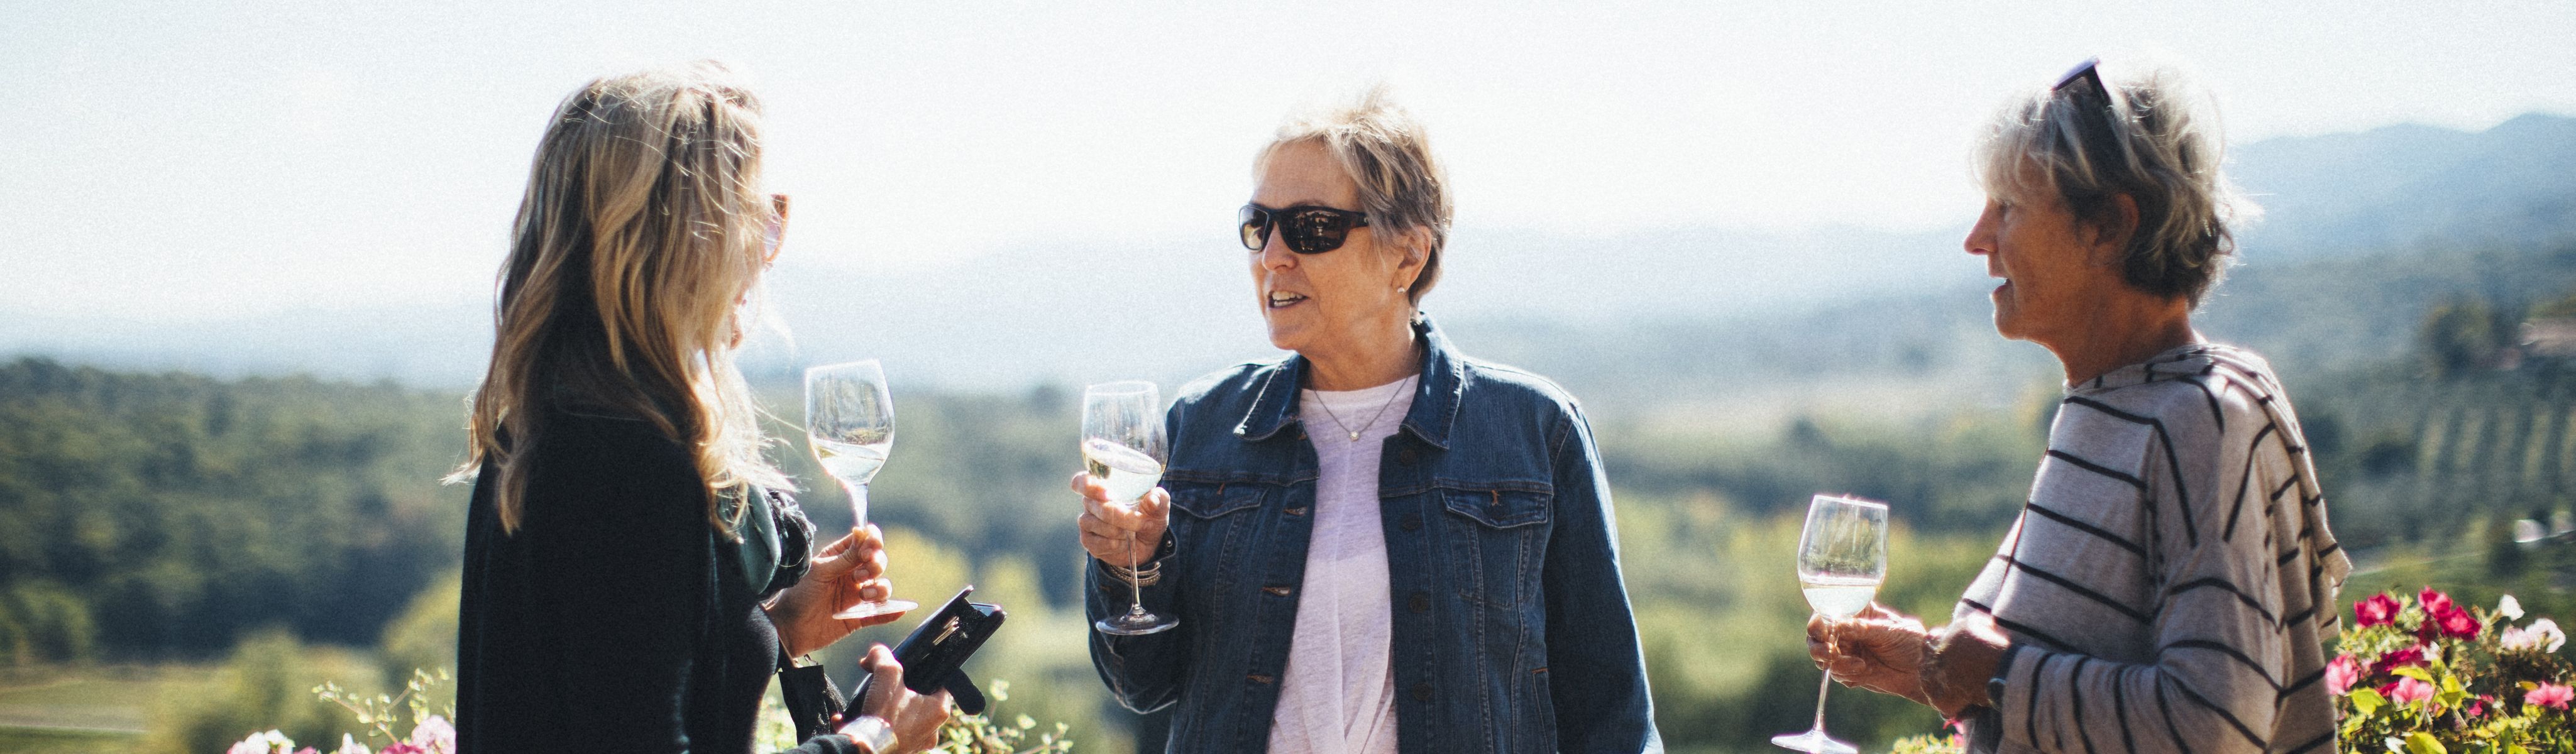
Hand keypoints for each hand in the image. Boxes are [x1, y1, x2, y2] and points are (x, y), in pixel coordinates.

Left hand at [766, 524, 905, 657]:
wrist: (790, 628)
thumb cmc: (799, 594)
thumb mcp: (821, 571)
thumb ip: (846, 557)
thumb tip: (863, 532)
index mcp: (840, 557)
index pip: (864, 542)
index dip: (872, 542)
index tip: (867, 550)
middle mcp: (852, 574)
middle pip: (878, 562)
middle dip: (875, 565)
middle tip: (858, 576)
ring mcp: (857, 595)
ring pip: (883, 587)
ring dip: (880, 589)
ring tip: (863, 596)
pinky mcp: (859, 616)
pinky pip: (881, 613)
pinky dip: (891, 611)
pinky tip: (898, 610)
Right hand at [857, 644, 951, 753]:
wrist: (865, 750)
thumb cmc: (883, 717)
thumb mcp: (886, 676)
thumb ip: (883, 657)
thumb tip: (876, 651)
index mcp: (939, 709)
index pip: (942, 683)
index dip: (926, 671)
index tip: (910, 667)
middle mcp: (932, 729)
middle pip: (921, 700)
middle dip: (902, 690)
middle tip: (885, 683)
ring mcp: (916, 742)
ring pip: (905, 717)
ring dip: (888, 708)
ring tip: (872, 700)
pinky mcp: (900, 750)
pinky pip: (890, 732)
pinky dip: (876, 724)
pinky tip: (858, 716)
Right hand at [1072, 472, 1168, 567]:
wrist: (1146, 544)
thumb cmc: (1149, 516)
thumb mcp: (1159, 507)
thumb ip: (1159, 500)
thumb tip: (1152, 499)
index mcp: (1103, 486)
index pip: (1082, 481)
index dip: (1089, 486)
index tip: (1108, 495)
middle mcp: (1090, 502)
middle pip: (1098, 506)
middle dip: (1123, 517)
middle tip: (1141, 522)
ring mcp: (1087, 522)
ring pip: (1098, 525)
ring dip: (1121, 531)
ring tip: (1132, 533)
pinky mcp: (1088, 541)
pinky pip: (1097, 543)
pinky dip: (1115, 545)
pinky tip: (1123, 543)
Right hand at [1807, 602, 1931, 704]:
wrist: (1922, 671)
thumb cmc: (1910, 642)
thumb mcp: (1888, 631)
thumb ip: (1862, 628)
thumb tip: (1838, 623)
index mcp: (1855, 613)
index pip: (1826, 613)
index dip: (1818, 622)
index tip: (1821, 631)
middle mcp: (1846, 631)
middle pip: (1816, 637)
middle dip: (1818, 647)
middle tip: (1830, 654)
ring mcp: (1846, 651)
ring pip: (1823, 657)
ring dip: (1834, 663)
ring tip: (1857, 665)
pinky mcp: (1849, 670)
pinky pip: (1836, 673)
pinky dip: (1846, 673)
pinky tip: (1864, 670)